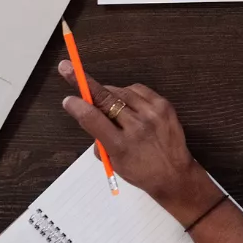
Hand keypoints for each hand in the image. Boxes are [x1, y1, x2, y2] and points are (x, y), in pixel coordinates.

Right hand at [58, 62, 219, 223]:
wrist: (175, 174)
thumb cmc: (141, 171)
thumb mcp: (114, 163)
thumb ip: (100, 140)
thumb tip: (88, 115)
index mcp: (121, 145)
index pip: (92, 119)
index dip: (77, 106)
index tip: (68, 98)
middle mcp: (137, 127)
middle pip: (105, 98)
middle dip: (84, 82)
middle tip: (68, 68)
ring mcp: (152, 114)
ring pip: (120, 92)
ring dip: (108, 93)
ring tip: (107, 103)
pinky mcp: (164, 105)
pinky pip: (138, 89)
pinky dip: (128, 93)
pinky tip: (126, 102)